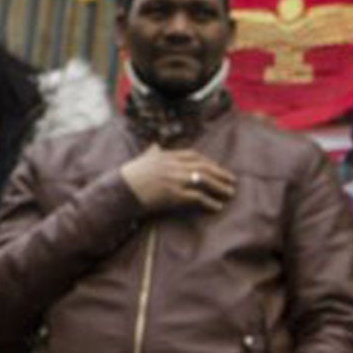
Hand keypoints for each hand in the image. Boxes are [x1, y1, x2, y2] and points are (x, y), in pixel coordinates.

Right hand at [119, 147, 235, 215]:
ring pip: (204, 180)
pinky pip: (197, 197)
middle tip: (232, 180)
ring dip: (220, 187)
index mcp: (166, 155)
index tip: (218, 167)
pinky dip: (209, 202)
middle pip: (203, 167)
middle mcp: (172, 165)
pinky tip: (217, 207)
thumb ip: (152, 152)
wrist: (119, 190)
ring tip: (230, 193)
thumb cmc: (130, 176)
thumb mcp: (142, 159)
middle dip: (220, 173)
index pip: (193, 155)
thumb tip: (155, 145)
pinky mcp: (173, 194)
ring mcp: (174, 179)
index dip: (208, 161)